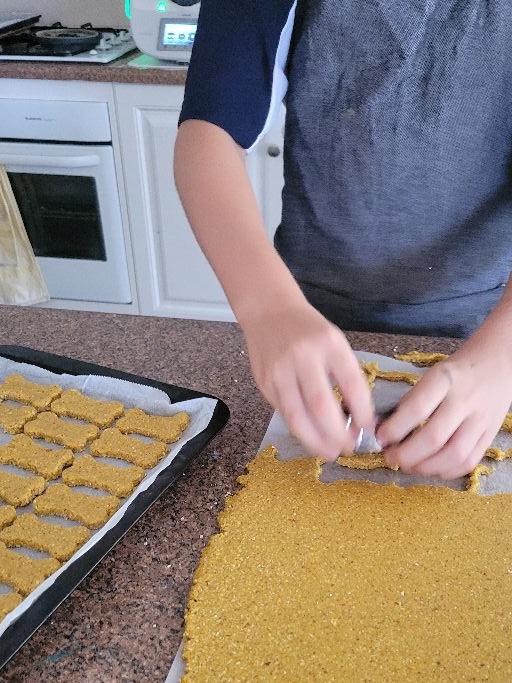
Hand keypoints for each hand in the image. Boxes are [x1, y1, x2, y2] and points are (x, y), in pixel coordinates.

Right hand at [242, 301, 373, 460]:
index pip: (351, 383)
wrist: (269, 312)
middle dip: (337, 435)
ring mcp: (278, 371)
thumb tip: (358, 418)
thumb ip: (345, 375)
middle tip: (348, 449)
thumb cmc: (309, 331)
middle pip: (320, 406)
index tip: (368, 428)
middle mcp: (302, 356)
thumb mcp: (335, 343)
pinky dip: (300, 430)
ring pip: (297, 417)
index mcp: (328, 343)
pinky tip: (311, 437)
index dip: (362, 411)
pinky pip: (283, 413)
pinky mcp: (263, 383)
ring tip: (330, 452)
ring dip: (315, 441)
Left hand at [377, 343, 511, 478]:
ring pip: (453, 455)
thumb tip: (385, 429)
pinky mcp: (490, 435)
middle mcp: (464, 400)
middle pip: (434, 437)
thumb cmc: (455, 373)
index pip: (416, 409)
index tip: (380, 438)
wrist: (496, 365)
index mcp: (444, 380)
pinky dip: (447, 471)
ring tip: (408, 466)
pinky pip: (469, 462)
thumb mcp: (430, 375)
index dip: (394, 428)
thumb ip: (412, 400)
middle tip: (390, 458)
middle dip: (406, 454)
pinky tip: (431, 468)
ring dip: (425, 467)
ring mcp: (481, 420)